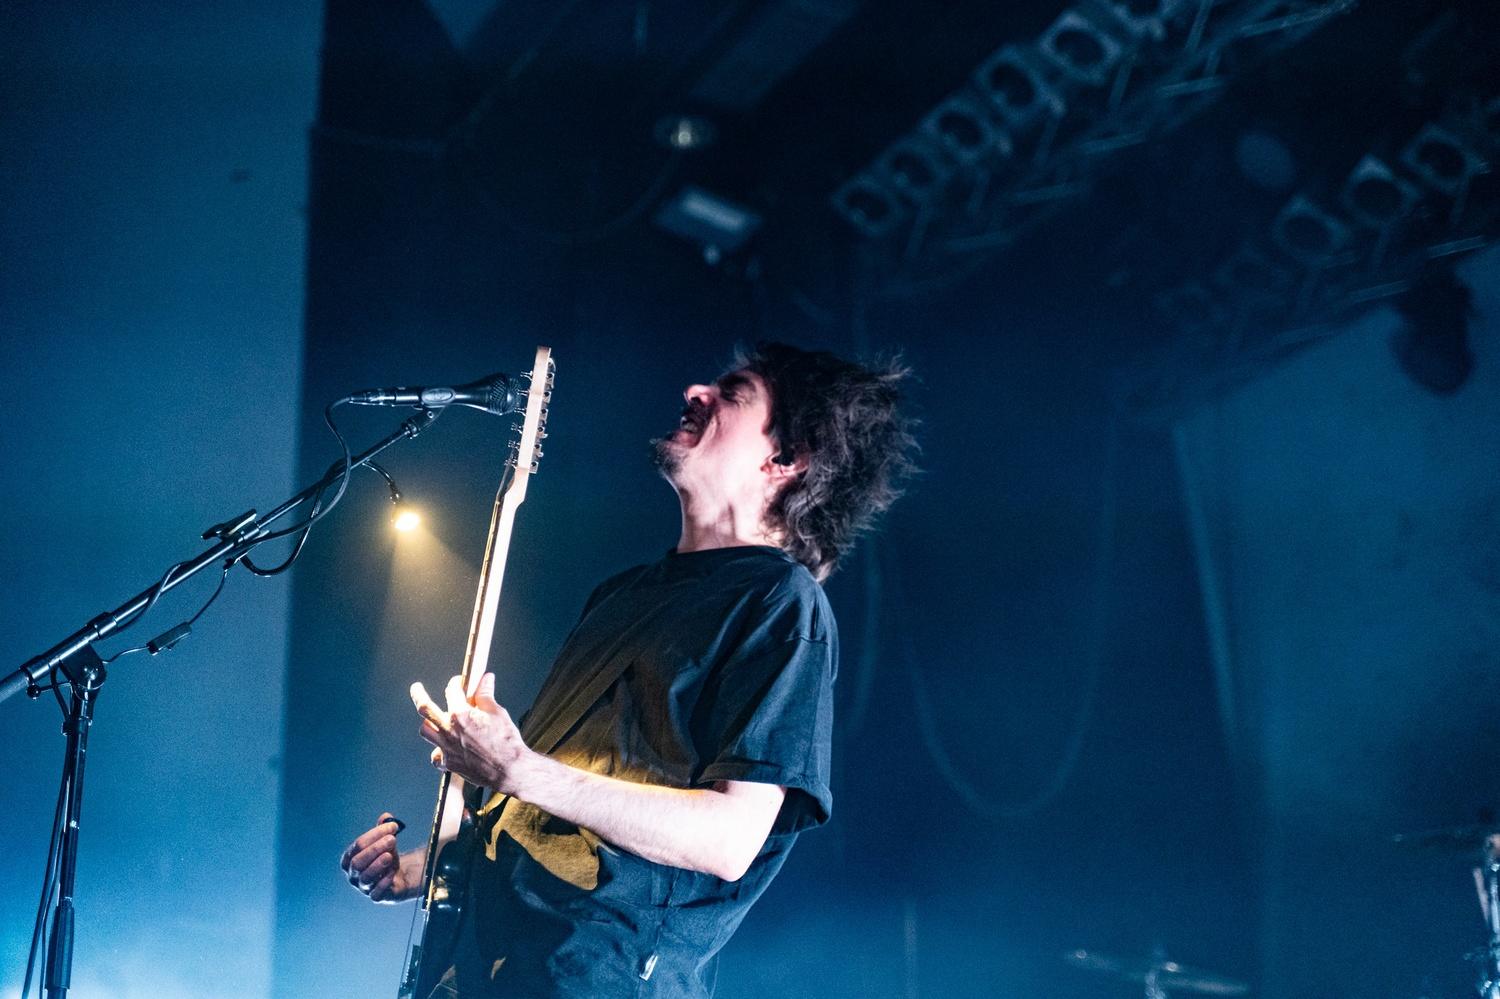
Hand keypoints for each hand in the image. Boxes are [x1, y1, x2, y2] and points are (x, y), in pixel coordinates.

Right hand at [339, 813, 416, 902]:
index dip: (374, 835)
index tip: (392, 826)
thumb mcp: (385, 841)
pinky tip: (392, 872)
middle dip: (374, 849)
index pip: (358, 845)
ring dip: (377, 865)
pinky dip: (383, 882)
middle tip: (392, 839)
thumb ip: (384, 829)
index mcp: (350, 858)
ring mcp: (363, 887)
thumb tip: (386, 817)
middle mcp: (353, 874)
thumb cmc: (387, 857)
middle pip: (358, 862)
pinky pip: (376, 893)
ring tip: (389, 856)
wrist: (400, 876)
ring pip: (365, 877)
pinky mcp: (376, 897)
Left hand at [412, 672, 533, 795]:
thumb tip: (486, 680)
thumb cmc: (506, 742)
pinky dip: (438, 751)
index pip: (452, 691)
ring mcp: (447, 748)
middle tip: (416, 688)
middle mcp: (449, 730)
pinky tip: (444, 748)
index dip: (456, 683)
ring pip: (426, 731)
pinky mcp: (450, 763)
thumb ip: (486, 695)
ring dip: (428, 723)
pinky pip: (435, 756)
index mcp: (461, 715)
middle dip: (418, 695)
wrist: (509, 770)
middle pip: (425, 708)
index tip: (459, 682)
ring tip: (430, 720)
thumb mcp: (498, 713)